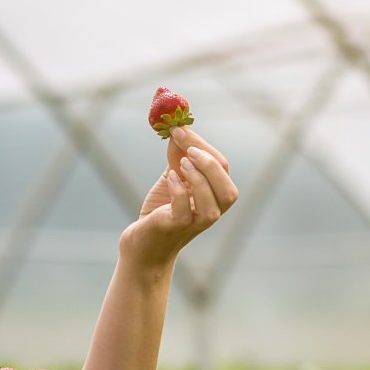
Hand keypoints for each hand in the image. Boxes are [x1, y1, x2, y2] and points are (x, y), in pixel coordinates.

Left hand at [119, 125, 238, 269]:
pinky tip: (169, 179)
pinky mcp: (174, 228)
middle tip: (188, 150)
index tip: (180, 129)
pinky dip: (179, 191)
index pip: (223, 169)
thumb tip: (178, 127)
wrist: (141, 242)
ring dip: (199, 179)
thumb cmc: (160, 210)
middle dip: (210, 165)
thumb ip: (178, 155)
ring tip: (180, 164)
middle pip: (228, 191)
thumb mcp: (172, 177)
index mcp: (214, 196)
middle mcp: (210, 212)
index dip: (204, 146)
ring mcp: (194, 224)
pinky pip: (184, 212)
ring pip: (212, 206)